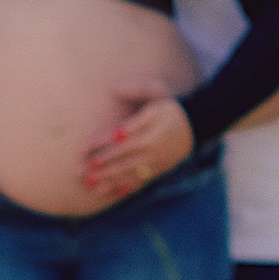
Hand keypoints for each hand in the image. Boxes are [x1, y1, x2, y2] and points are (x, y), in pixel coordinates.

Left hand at [81, 79, 194, 199]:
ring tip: (88, 183)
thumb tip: (114, 88)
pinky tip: (106, 191)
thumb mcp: (157, 91)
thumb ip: (137, 89)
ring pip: (129, 171)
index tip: (83, 148)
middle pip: (123, 155)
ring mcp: (157, 159)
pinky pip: (139, 181)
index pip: (122, 133)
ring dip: (107, 178)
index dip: (101, 141)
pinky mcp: (160, 170)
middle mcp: (154, 143)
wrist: (199, 124)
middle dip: (100, 164)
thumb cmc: (171, 106)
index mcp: (151, 122)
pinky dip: (122, 187)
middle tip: (79, 170)